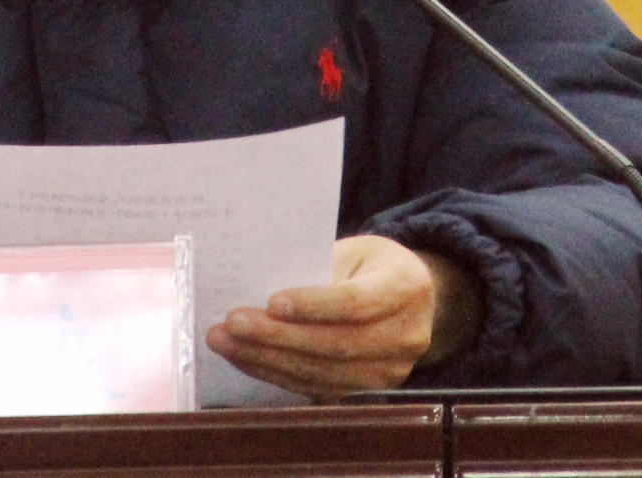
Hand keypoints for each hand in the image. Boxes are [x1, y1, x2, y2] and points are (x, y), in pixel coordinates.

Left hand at [205, 235, 479, 400]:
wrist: (415, 300)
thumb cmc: (373, 266)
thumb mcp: (355, 251)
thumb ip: (319, 267)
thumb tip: (260, 289)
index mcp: (405, 288)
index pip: (356, 303)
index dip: (314, 305)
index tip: (271, 302)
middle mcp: (406, 335)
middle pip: (335, 343)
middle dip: (277, 337)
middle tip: (231, 324)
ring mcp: (390, 371)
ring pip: (322, 372)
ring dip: (267, 360)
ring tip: (226, 342)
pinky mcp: (368, 391)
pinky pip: (317, 387)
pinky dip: (276, 374)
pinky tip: (246, 358)